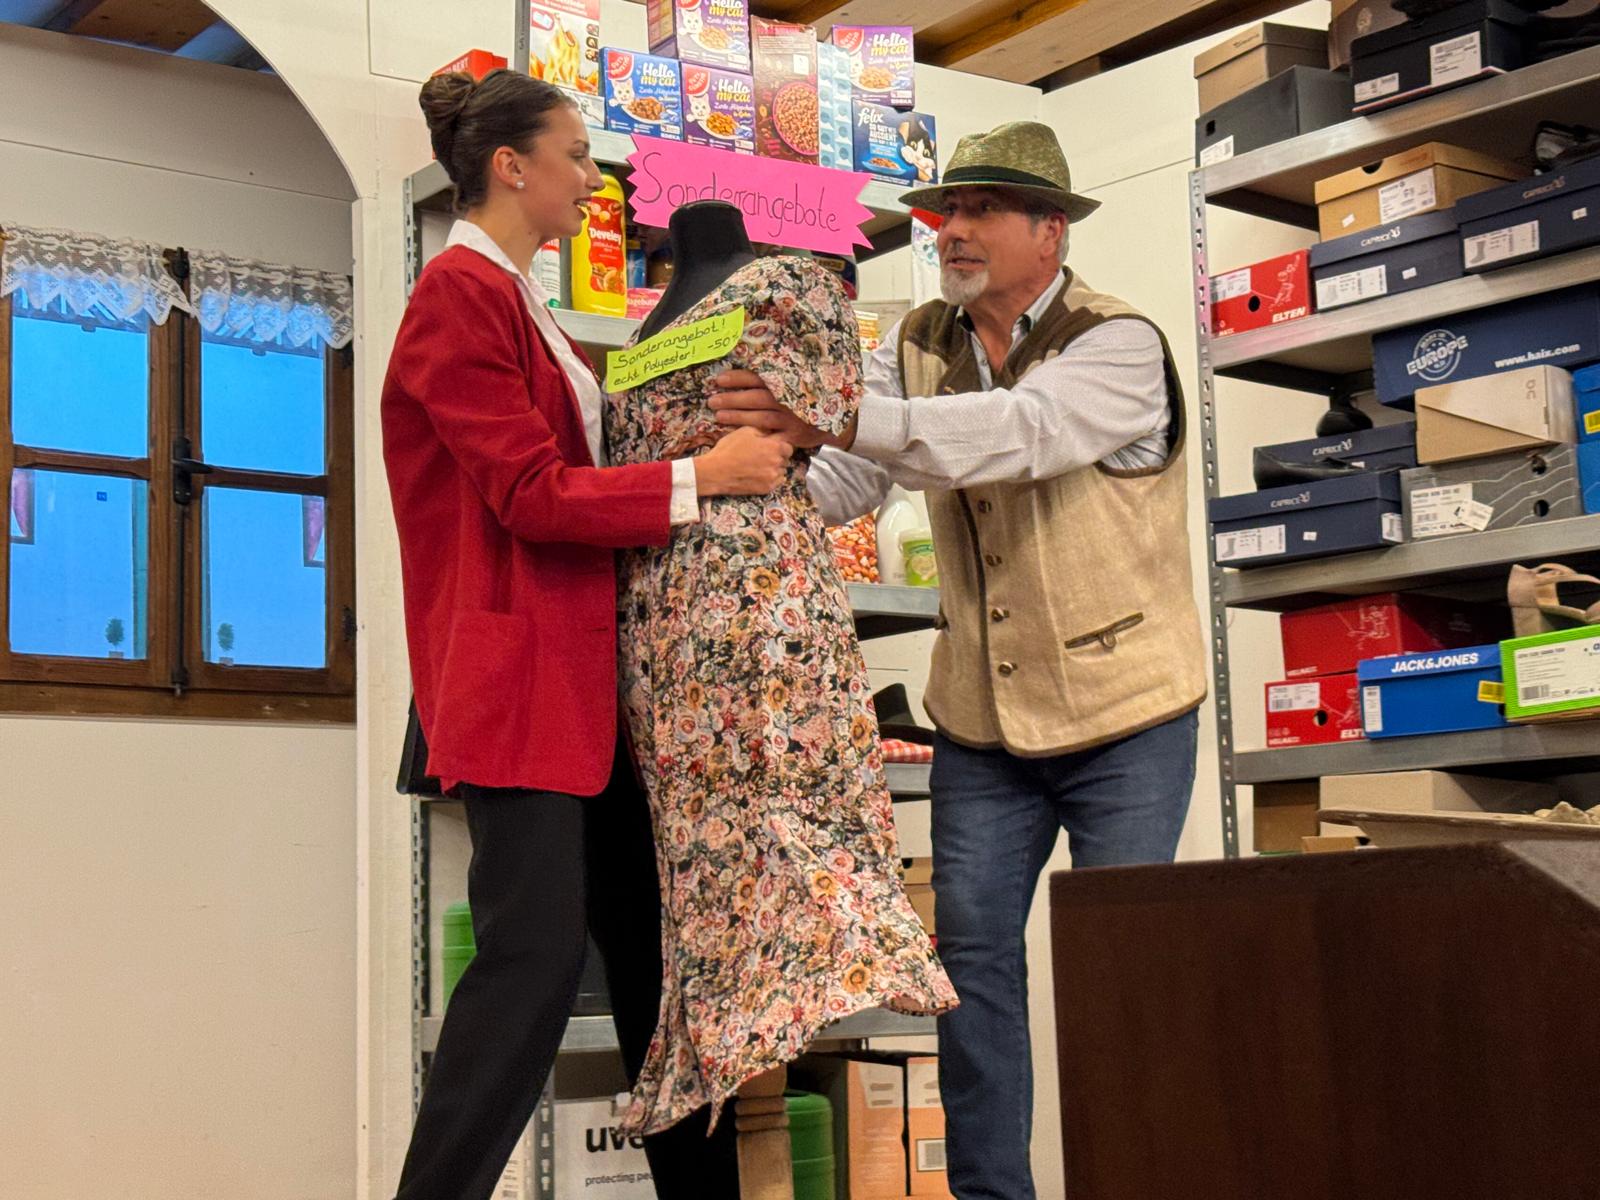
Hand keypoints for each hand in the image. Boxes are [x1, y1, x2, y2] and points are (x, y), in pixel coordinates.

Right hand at [693, 427, 793, 495]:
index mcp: (775, 447)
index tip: (771, 447)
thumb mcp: (745, 431)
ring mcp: (773, 477)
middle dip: (777, 457)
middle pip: (785, 459)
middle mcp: (777, 463)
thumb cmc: (729, 449)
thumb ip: (763, 430)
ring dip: (774, 468)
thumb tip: (771, 431)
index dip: (780, 446)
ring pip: (781, 471)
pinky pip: (776, 482)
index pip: (788, 447)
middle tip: (762, 456)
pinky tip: (758, 475)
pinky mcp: (767, 489)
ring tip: (759, 466)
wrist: (716, 472)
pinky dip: (771, 478)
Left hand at [709, 370, 853, 449]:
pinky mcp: (793, 436)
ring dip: (737, 417)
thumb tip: (752, 369)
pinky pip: (771, 437)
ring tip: (718, 416)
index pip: (757, 378)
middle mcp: (787, 399)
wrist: (837, 419)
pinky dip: (755, 437)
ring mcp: (790, 419)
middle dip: (731, 398)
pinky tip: (739, 437)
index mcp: (786, 383)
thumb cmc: (812, 397)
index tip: (719, 380)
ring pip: (759, 417)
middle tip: (712, 400)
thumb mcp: (799, 381)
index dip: (737, 378)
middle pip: (754, 398)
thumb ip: (778, 377)